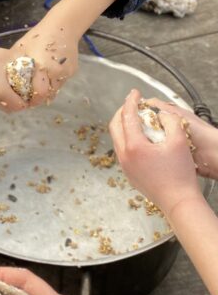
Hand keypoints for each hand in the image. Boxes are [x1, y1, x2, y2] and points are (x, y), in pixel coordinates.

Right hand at [0, 38, 27, 111]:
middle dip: (18, 103)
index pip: (19, 106)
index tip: (30, 94)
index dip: (27, 102)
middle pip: (9, 109)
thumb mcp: (7, 55)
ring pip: (0, 105)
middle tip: (22, 92)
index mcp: (2, 92)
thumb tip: (32, 63)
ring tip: (10, 86)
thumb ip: (21, 61)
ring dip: (7, 100)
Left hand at [9, 22, 79, 104]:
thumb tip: (6, 78)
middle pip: (48, 94)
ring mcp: (65, 72)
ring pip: (55, 90)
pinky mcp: (72, 71)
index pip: (39, 92)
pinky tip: (47, 78)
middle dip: (39, 98)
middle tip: (30, 98)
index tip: (25, 101)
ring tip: (37, 89)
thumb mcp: (21, 49)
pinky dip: (54, 83)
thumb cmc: (38, 37)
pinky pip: (61, 82)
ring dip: (47, 91)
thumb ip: (15, 64)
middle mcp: (55, 72)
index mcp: (41, 66)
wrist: (63, 27)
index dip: (32, 99)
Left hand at [109, 89, 201, 218]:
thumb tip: (161, 114)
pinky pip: (122, 150)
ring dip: (123, 125)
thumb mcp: (179, 142)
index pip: (127, 116)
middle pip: (115, 126)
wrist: (178, 201)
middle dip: (122, 111)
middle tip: (133, 104)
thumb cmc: (180, 174)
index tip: (135, 93)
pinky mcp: (128, 173)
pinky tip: (140, 138)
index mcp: (134, 146)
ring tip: (137, 119)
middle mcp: (124, 155)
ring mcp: (124, 166)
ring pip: (117, 138)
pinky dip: (126, 138)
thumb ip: (170, 122)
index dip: (131, 101)